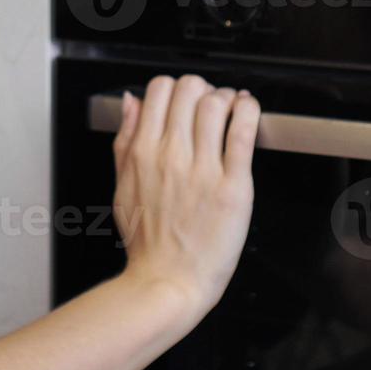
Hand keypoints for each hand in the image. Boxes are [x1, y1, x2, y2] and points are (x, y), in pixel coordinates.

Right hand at [112, 75, 259, 316]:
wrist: (167, 282)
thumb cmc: (148, 243)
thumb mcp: (121, 186)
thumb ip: (125, 140)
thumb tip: (130, 101)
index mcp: (142, 153)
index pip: (159, 89)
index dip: (175, 87)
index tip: (185, 100)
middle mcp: (170, 155)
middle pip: (189, 89)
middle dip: (202, 89)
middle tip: (209, 104)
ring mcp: (202, 170)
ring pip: (216, 103)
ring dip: (226, 98)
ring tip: (231, 109)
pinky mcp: (233, 185)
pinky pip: (242, 132)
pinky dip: (248, 110)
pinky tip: (248, 110)